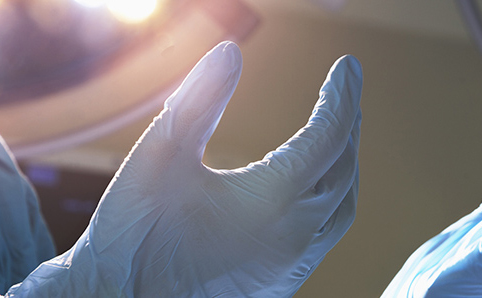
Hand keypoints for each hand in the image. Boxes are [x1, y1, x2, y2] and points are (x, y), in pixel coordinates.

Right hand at [6, 41, 361, 296]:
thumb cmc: (133, 236)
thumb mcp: (160, 156)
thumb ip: (198, 101)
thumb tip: (229, 53)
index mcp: (274, 202)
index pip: (328, 136)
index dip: (340, 96)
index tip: (347, 67)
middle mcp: (296, 237)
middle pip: (344, 170)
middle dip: (348, 128)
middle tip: (345, 96)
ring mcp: (292, 267)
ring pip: (340, 209)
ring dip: (344, 168)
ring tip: (338, 138)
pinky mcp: (280, 285)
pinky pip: (324, 237)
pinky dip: (329, 202)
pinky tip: (310, 193)